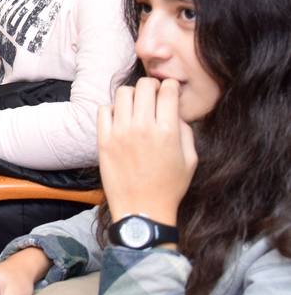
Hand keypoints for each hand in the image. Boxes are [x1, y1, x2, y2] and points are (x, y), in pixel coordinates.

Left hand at [98, 77, 196, 225]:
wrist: (142, 209)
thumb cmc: (170, 186)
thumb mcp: (190, 160)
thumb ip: (185, 131)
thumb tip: (175, 112)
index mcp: (167, 131)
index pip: (167, 91)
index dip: (171, 86)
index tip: (170, 89)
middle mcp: (142, 127)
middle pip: (144, 86)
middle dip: (152, 85)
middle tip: (154, 94)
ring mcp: (120, 132)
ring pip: (123, 93)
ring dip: (132, 95)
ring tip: (136, 105)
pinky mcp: (103, 140)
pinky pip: (104, 109)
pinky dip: (113, 108)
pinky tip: (120, 118)